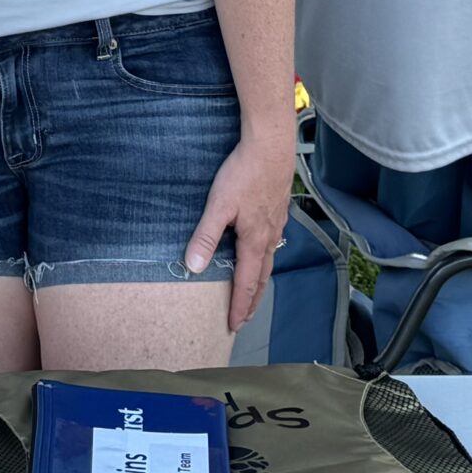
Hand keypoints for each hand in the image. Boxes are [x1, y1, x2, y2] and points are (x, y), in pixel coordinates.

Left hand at [188, 130, 296, 333]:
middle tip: (245, 318)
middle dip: (253, 300)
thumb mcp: (218, 206)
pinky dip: (265, 258)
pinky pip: (272, 243)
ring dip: (260, 280)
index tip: (234, 325)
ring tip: (253, 291)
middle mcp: (270, 237)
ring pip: (269, 260)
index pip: (246, 284)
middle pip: (262, 277)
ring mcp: (277, 223)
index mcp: (255, 241)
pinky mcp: (278, 209)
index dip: (240, 306)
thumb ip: (206, 237)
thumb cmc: (244, 173)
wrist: (271, 147)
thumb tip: (193, 267)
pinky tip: (261, 251)